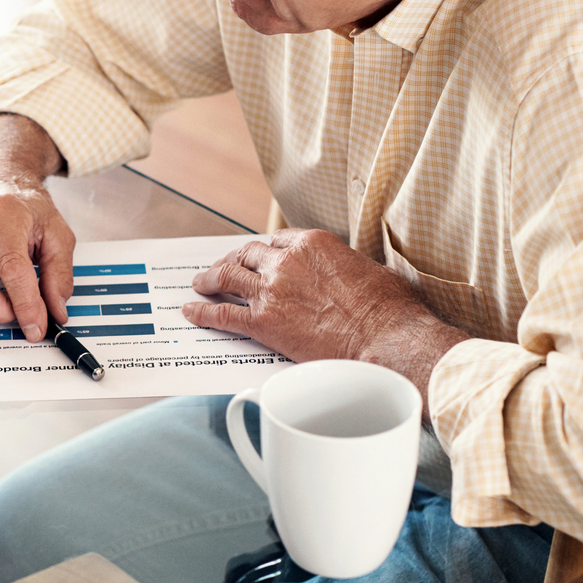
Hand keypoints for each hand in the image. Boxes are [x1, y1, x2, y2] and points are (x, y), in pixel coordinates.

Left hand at [182, 228, 468, 403]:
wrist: (386, 341)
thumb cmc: (390, 311)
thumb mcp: (375, 272)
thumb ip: (352, 268)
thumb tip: (357, 275)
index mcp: (314, 244)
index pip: (276, 240)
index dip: (262, 250)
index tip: (256, 256)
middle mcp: (287, 262)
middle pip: (247, 255)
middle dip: (232, 261)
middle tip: (221, 268)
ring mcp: (272, 291)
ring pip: (228, 278)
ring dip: (209, 280)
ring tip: (199, 284)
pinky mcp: (263, 322)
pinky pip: (223, 315)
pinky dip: (203, 313)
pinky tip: (191, 312)